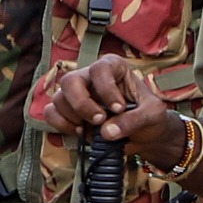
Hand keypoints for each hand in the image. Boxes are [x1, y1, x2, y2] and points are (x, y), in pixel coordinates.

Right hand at [56, 54, 182, 164]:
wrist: (144, 134)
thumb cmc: (149, 116)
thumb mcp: (152, 114)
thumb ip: (133, 120)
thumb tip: (107, 132)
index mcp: (113, 68)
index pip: (100, 69)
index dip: (106, 89)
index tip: (119, 109)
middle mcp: (90, 77)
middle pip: (70, 81)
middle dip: (82, 104)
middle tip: (99, 120)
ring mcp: (76, 94)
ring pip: (59, 98)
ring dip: (73, 117)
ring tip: (93, 128)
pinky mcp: (67, 111)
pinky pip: (50, 113)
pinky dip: (61, 124)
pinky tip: (79, 131)